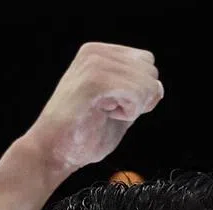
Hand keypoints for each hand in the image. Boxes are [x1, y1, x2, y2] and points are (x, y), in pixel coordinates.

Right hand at [24, 42, 162, 173]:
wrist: (54, 153)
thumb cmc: (84, 136)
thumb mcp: (119, 110)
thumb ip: (138, 95)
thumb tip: (158, 88)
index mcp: (98, 54)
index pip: (146, 61)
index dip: (142, 90)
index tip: (116, 107)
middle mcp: (95, 53)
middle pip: (150, 70)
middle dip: (140, 99)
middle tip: (109, 112)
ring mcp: (93, 64)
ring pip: (146, 83)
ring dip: (132, 107)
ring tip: (103, 114)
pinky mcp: (94, 81)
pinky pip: (136, 94)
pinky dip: (128, 112)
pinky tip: (104, 115)